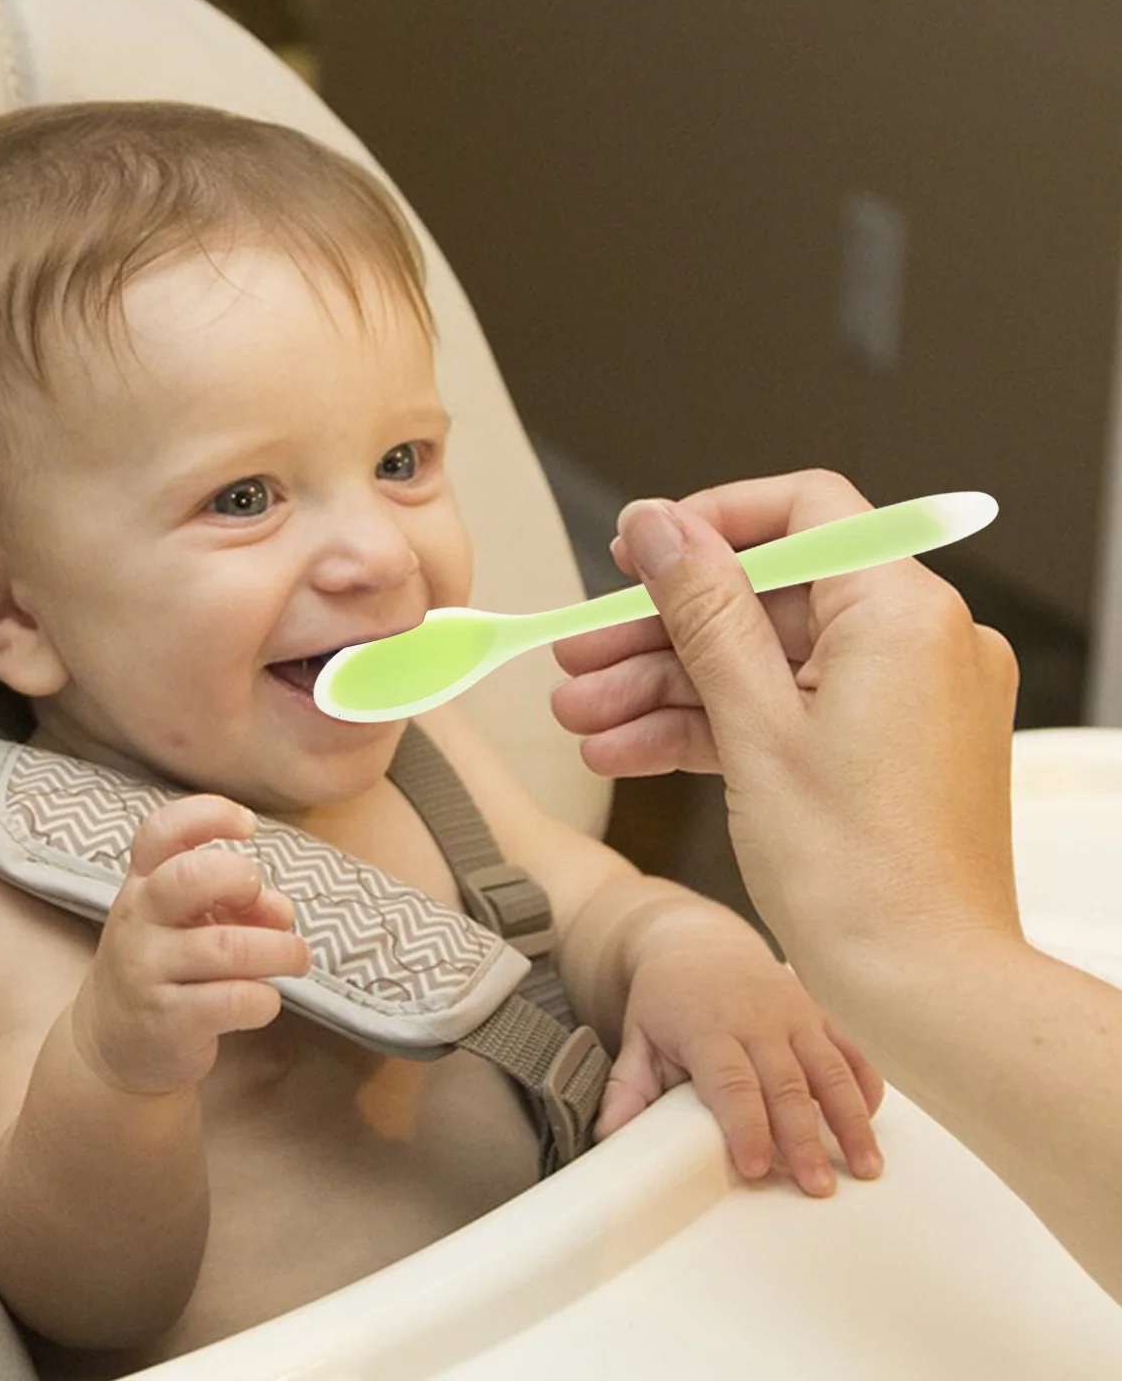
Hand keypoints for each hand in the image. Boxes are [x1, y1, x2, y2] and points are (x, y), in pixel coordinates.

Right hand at [71, 795, 310, 1096]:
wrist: (112, 1044)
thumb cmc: (166, 964)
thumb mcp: (188, 921)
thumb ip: (236, 901)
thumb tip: (280, 909)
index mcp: (142, 883)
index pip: (161, 832)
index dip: (208, 815)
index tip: (248, 825)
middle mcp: (138, 919)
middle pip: (191, 878)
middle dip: (243, 879)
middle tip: (261, 898)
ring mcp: (147, 971)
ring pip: (227, 948)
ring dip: (279, 949)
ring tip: (296, 957)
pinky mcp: (167, 1021)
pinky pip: (232, 1000)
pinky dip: (265, 998)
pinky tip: (264, 1000)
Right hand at [550, 469, 1021, 998]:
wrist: (923, 993)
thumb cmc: (863, 877)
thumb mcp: (754, 724)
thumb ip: (702, 609)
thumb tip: (658, 527)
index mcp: (904, 615)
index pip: (805, 512)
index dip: (709, 523)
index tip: (636, 550)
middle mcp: (918, 644)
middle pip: (765, 600)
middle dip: (659, 632)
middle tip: (581, 655)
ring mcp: (903, 700)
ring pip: (763, 664)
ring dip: (666, 689)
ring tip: (585, 718)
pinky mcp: (884, 750)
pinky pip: (785, 713)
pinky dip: (712, 728)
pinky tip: (630, 751)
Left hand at [595, 910, 884, 1196]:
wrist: (696, 939)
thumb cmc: (666, 998)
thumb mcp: (637, 1035)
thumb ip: (626, 1088)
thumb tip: (609, 1138)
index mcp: (707, 1026)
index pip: (730, 1082)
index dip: (746, 1126)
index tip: (756, 1168)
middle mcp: (756, 1018)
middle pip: (786, 1083)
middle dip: (804, 1138)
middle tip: (818, 1187)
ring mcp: (793, 1013)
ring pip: (829, 1069)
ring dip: (850, 1120)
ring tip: (866, 1169)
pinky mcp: (817, 1013)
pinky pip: (850, 1050)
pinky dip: (865, 1086)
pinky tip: (871, 1124)